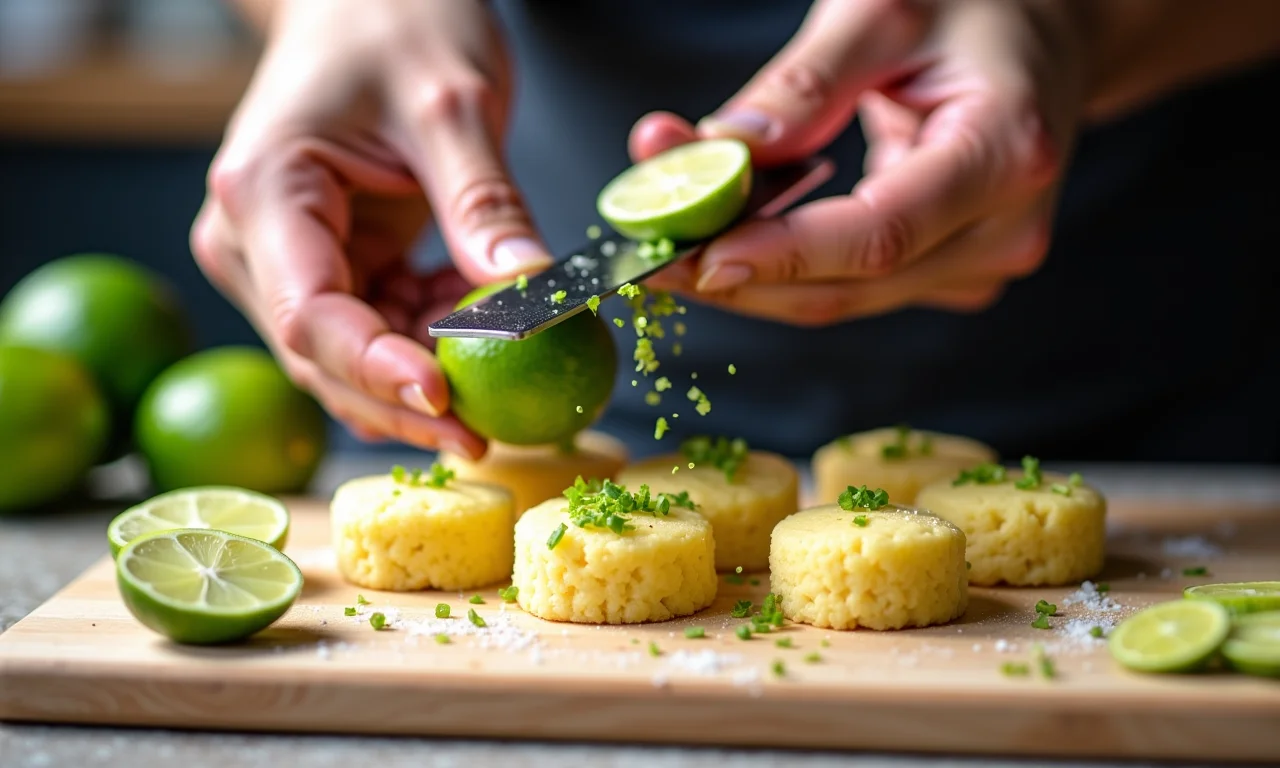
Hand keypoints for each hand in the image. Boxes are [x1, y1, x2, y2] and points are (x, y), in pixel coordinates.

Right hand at [192, 0, 553, 457]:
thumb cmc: (396, 22)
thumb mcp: (453, 105)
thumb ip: (484, 206)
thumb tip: (530, 298)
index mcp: (264, 193)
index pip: (310, 312)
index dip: (376, 370)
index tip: (447, 401)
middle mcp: (258, 241)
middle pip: (325, 355)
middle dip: (407, 399)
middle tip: (489, 432)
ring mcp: (291, 261)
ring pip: (354, 356)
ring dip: (428, 375)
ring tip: (504, 383)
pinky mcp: (334, 266)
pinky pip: (383, 326)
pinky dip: (437, 339)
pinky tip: (488, 328)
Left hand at [633, 0, 1082, 325]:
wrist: (1042, 36)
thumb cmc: (972, 7)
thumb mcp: (885, 10)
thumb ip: (806, 83)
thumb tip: (722, 150)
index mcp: (1007, 153)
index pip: (878, 234)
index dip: (780, 254)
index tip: (695, 256)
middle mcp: (1003, 230)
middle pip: (848, 285)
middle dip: (736, 272)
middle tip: (643, 246)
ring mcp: (977, 265)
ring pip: (839, 298)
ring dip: (745, 272)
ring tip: (668, 226)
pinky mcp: (947, 275)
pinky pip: (849, 287)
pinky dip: (780, 264)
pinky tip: (728, 228)